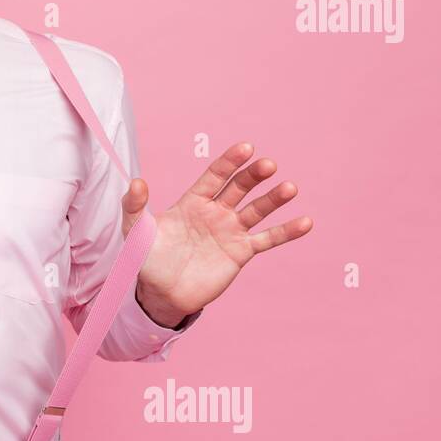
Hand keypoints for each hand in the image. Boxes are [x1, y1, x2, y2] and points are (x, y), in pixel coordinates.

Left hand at [121, 142, 312, 321]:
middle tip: (268, 165)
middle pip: (239, 188)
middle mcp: (216, 212)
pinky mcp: (241, 252)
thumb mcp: (136, 230)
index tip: (246, 147)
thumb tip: (136, 182)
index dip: (229, 162)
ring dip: (274, 199)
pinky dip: (286, 232)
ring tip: (290, 188)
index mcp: (193, 201)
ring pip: (256, 211)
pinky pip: (266, 240)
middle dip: (253, 176)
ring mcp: (230, 231)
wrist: (161, 293)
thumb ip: (134, 205)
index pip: (215, 176)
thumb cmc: (147, 258)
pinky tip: (305, 222)